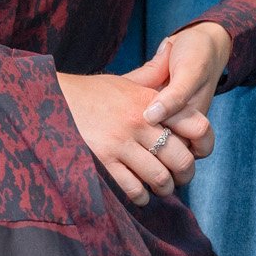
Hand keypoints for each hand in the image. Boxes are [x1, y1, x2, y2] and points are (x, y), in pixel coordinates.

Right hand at [55, 23, 230, 206]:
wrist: (50, 97)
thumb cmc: (90, 92)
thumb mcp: (125, 82)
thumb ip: (151, 81)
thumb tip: (170, 60)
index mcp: (150, 101)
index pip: (196, 124)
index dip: (204, 143)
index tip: (196, 152)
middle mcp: (140, 121)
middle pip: (181, 158)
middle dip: (185, 174)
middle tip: (180, 178)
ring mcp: (121, 141)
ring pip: (160, 177)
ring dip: (164, 188)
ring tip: (161, 188)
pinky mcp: (103, 158)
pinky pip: (133, 187)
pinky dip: (141, 196)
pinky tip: (140, 194)